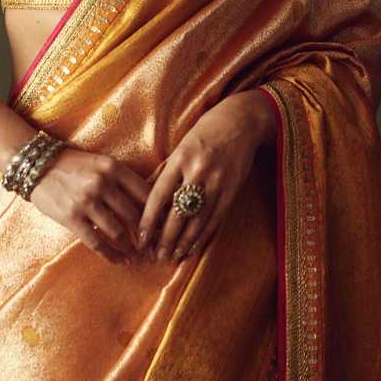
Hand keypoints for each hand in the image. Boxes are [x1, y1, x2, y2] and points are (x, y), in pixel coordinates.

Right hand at [28, 145, 150, 265]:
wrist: (37, 165)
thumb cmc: (73, 165)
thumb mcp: (101, 163)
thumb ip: (121, 180)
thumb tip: (147, 205)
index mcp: (113, 167)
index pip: (145, 193)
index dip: (157, 212)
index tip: (164, 225)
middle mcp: (102, 183)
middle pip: (134, 215)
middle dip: (146, 234)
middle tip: (154, 246)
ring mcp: (86, 201)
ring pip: (118, 231)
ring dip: (131, 247)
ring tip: (138, 255)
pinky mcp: (71, 217)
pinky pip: (96, 242)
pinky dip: (111, 255)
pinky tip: (119, 260)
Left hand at [135, 90, 277, 262]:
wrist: (240, 123)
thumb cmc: (204, 132)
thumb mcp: (180, 146)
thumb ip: (165, 172)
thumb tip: (144, 197)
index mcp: (181, 159)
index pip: (159, 196)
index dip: (148, 220)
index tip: (140, 238)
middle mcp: (198, 172)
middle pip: (177, 213)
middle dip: (165, 239)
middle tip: (154, 256)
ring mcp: (217, 183)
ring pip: (197, 221)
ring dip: (183, 243)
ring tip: (171, 257)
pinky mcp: (232, 191)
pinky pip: (215, 219)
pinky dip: (203, 236)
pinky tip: (192, 248)